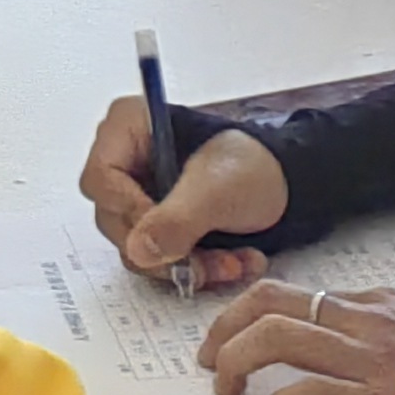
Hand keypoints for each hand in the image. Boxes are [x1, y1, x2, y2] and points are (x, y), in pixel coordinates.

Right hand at [77, 99, 284, 291]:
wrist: (292, 182)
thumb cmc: (255, 166)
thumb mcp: (217, 189)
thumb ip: (176, 219)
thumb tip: (138, 251)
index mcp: (128, 127)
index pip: (102, 179)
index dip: (131, 213)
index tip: (169, 236)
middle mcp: (126, 159)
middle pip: (116, 219)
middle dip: (166, 249)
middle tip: (206, 265)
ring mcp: (140, 192)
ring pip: (138, 245)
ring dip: (186, 265)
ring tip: (233, 264)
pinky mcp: (157, 221)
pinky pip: (159, 255)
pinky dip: (195, 267)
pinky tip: (232, 263)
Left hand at [199, 279, 394, 394]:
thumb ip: (367, 325)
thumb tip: (325, 329)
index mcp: (368, 303)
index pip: (284, 294)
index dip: (240, 313)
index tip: (224, 335)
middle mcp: (362, 323)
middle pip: (271, 306)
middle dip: (226, 331)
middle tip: (211, 360)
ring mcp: (368, 359)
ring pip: (280, 337)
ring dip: (238, 361)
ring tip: (228, 389)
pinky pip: (311, 393)